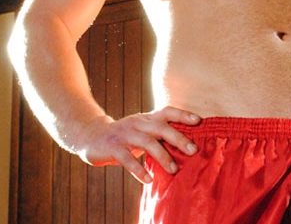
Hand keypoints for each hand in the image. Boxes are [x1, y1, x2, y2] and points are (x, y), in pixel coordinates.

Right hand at [75, 106, 200, 183]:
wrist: (92, 136)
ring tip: (173, 170)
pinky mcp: (113, 147)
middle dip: (178, 138)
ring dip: (162, 156)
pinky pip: (127, 159)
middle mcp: (138, 123)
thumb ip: (160, 134)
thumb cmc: (126, 135)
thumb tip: (188, 145)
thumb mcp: (143, 130)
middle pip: (161, 128)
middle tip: (193, 150)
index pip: (167, 112)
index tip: (199, 121)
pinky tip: (148, 179)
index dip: (183, 115)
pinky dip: (138, 170)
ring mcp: (125, 134)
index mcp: (147, 118)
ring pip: (147, 143)